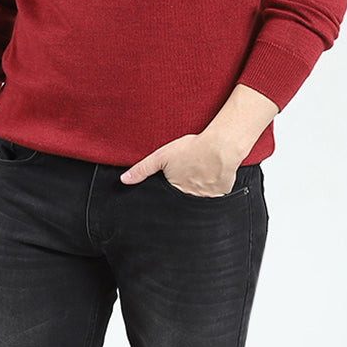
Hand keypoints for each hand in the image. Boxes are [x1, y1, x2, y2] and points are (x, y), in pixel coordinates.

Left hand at [120, 132, 241, 197]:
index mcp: (175, 191)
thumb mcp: (161, 156)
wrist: (219, 147)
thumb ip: (142, 169)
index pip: (169, 197)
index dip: (171, 187)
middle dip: (186, 188)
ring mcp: (208, 198)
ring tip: (203, 172)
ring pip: (202, 196)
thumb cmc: (191, 150)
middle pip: (185, 197)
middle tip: (191, 172)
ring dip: (201, 187)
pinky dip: (216, 185)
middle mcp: (191, 198)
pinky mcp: (222, 193)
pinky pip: (218, 193)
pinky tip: (215, 174)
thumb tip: (124, 180)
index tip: (176, 178)